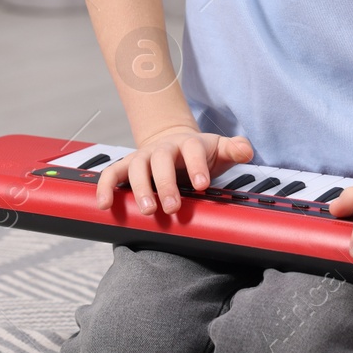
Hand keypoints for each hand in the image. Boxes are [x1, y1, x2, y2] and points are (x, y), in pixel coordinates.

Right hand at [94, 127, 253, 215]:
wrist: (174, 142)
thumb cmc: (199, 152)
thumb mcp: (219, 149)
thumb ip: (234, 149)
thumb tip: (247, 151)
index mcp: (189, 144)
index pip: (193, 150)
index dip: (197, 166)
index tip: (202, 185)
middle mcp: (163, 148)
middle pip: (161, 160)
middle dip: (166, 183)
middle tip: (172, 207)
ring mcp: (143, 156)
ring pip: (136, 167)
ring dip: (140, 188)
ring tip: (146, 210)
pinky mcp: (127, 166)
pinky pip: (112, 173)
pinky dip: (105, 186)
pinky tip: (105, 204)